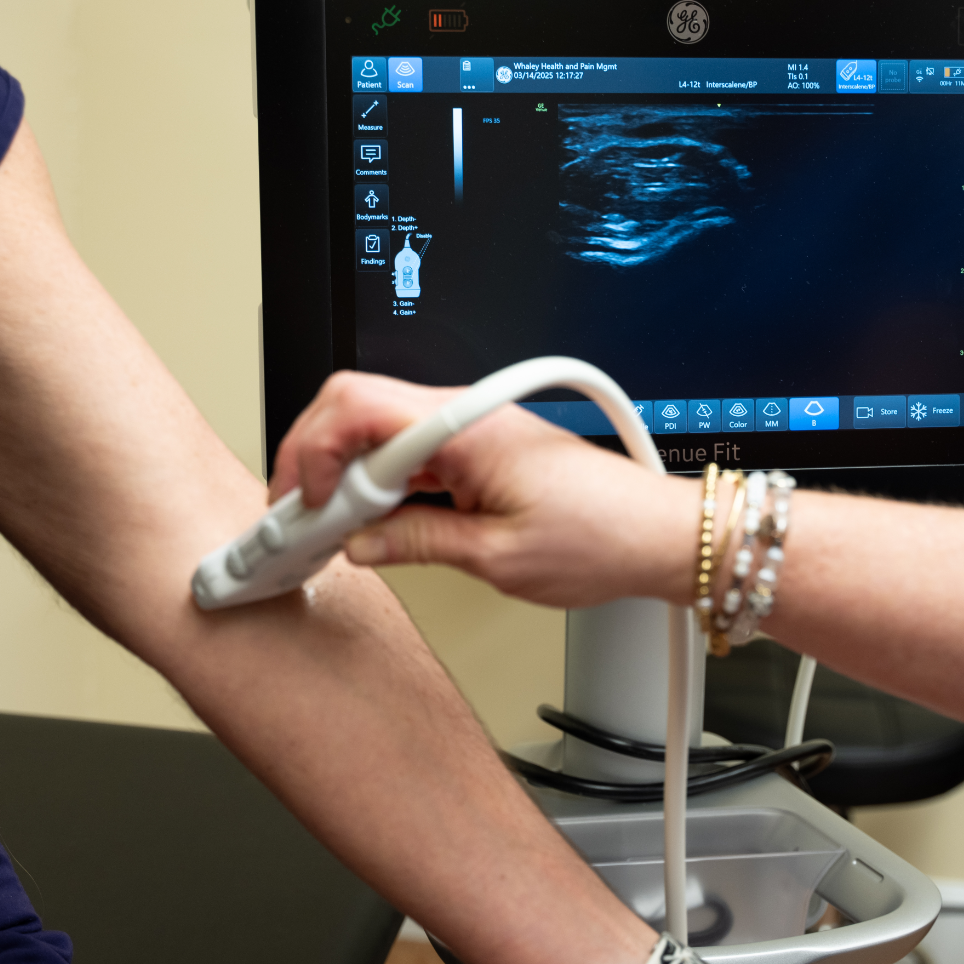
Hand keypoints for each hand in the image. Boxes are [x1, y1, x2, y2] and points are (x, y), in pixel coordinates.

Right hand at [267, 371, 696, 607]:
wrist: (660, 537)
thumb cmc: (603, 538)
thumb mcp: (496, 558)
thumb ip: (418, 543)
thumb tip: (361, 543)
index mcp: (468, 426)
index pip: (356, 410)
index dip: (313, 456)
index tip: (307, 509)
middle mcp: (468, 415)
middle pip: (356, 405)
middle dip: (316, 456)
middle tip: (304, 515)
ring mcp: (473, 429)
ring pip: (379, 428)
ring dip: (348, 472)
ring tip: (336, 527)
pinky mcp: (482, 449)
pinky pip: (412, 451)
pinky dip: (381, 481)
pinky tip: (375, 520)